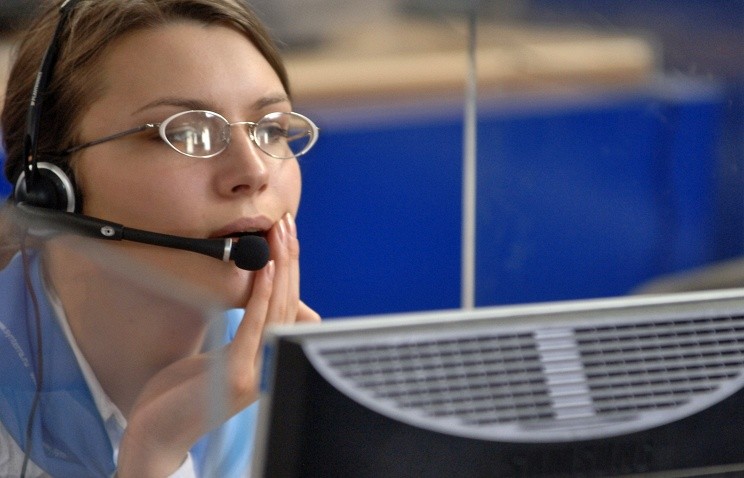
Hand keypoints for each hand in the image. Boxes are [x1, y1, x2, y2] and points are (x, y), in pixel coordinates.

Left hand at [116, 213, 318, 476]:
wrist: (157, 437)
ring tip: (279, 233)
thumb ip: (240, 338)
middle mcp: (268, 365)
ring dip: (280, 266)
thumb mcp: (216, 361)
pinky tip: (267, 267)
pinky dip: (263, 294)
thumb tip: (251, 310)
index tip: (286, 236)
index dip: (289, 269)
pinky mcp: (239, 375)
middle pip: (287, 302)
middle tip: (286, 222)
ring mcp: (256, 372)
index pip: (285, 306)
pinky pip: (256, 326)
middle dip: (288, 257)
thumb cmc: (180, 398)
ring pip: (277, 309)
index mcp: (265, 360)